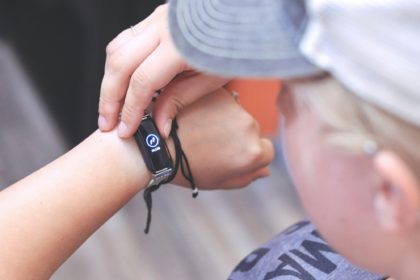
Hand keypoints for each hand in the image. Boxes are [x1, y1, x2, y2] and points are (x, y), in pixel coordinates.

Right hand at [98, 4, 228, 138]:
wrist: (239, 18)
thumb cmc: (231, 48)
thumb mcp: (211, 79)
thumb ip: (180, 99)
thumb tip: (158, 125)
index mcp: (179, 46)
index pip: (143, 81)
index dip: (130, 109)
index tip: (125, 130)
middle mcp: (161, 28)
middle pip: (120, 64)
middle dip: (109, 98)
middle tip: (106, 123)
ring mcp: (154, 20)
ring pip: (116, 50)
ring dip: (109, 80)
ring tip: (110, 106)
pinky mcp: (152, 19)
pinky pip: (124, 41)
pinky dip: (118, 64)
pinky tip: (120, 83)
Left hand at [170, 88, 274, 188]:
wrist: (155, 145)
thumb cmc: (185, 168)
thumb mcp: (220, 181)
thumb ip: (247, 176)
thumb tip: (265, 171)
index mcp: (253, 152)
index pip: (266, 151)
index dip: (248, 154)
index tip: (230, 154)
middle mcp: (249, 125)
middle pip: (252, 130)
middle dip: (237, 135)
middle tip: (210, 142)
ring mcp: (234, 105)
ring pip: (237, 112)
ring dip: (225, 119)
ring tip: (199, 129)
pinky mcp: (218, 92)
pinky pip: (223, 100)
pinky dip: (212, 106)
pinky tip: (195, 116)